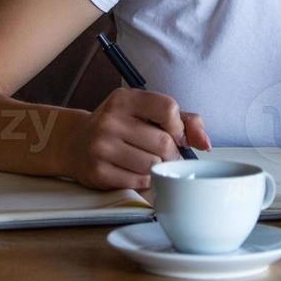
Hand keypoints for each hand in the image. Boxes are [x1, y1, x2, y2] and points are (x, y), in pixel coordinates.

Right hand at [58, 86, 211, 190]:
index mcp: (124, 99)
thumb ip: (183, 120)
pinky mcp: (97, 171)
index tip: (173, 134)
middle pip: (163, 142)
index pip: (167, 108)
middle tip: (163, 154)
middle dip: (171, 153)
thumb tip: (205, 143)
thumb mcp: (146, 112)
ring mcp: (101, 146)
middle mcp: (109, 120)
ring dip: (157, 168)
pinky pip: (138, 182)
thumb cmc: (121, 127)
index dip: (178, 126)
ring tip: (146, 162)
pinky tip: (134, 172)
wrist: (75, 143)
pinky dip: (144, 181)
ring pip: (152, 165)